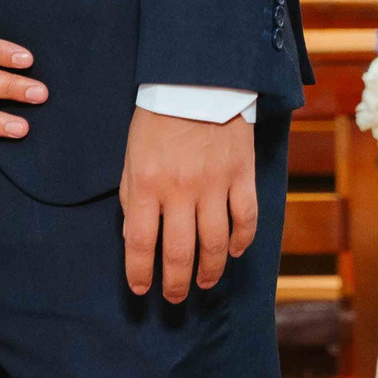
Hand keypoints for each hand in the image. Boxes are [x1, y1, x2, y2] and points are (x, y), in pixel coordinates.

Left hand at [118, 107, 257, 302]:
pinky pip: (246, 220)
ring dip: (209, 271)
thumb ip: (131, 195)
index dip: (139, 272)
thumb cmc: (157, 119)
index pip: (139, 241)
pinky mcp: (242, 175)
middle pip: (179, 251)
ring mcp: (215, 184)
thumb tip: (134, 237)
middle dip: (175, 282)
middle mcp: (180, 189)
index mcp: (146, 182)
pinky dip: (241, 242)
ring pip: (215, 244)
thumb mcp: (131, 154)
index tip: (141, 290)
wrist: (197, 80)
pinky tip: (234, 252)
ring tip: (203, 283)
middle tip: (174, 298)